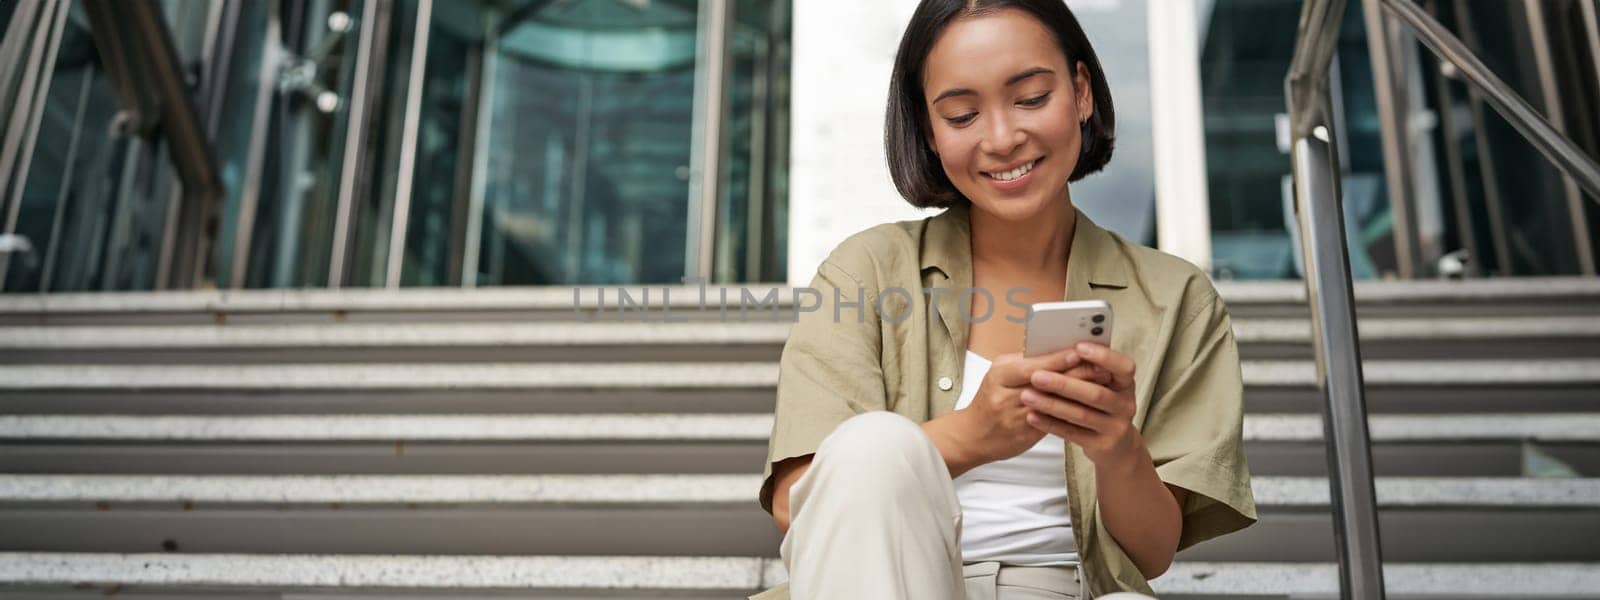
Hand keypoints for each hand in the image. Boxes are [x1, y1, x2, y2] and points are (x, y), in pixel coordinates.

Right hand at [958, 349, 1104, 462]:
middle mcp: (1007, 395)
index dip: (1059, 359)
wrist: (973, 436)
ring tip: (1102, 386)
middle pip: (1047, 383)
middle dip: (1076, 374)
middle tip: (1102, 367)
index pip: (1034, 365)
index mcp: (1000, 374)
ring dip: (1079, 394)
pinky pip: (1053, 421)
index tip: (1081, 351)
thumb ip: (1024, 363)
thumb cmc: (990, 400)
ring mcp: (1016, 417)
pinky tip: (1088, 406)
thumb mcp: (1000, 375)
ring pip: (1054, 403)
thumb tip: (1055, 349)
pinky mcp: (1026, 434)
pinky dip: (1072, 412)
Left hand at [1020, 342, 1140, 465]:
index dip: (1103, 357)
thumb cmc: (1100, 406)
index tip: (1078, 347)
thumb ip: (1086, 369)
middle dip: (1064, 384)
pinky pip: (1072, 434)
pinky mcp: (1102, 445)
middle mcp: (1125, 405)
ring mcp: (1116, 427)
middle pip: (1096, 393)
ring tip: (1027, 396)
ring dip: (1052, 405)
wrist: (1115, 446)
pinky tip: (1032, 416)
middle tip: (1036, 376)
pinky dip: (1050, 424)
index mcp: (1126, 383)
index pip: (1124, 367)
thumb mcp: (1102, 385)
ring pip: (1081, 415)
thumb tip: (1056, 348)